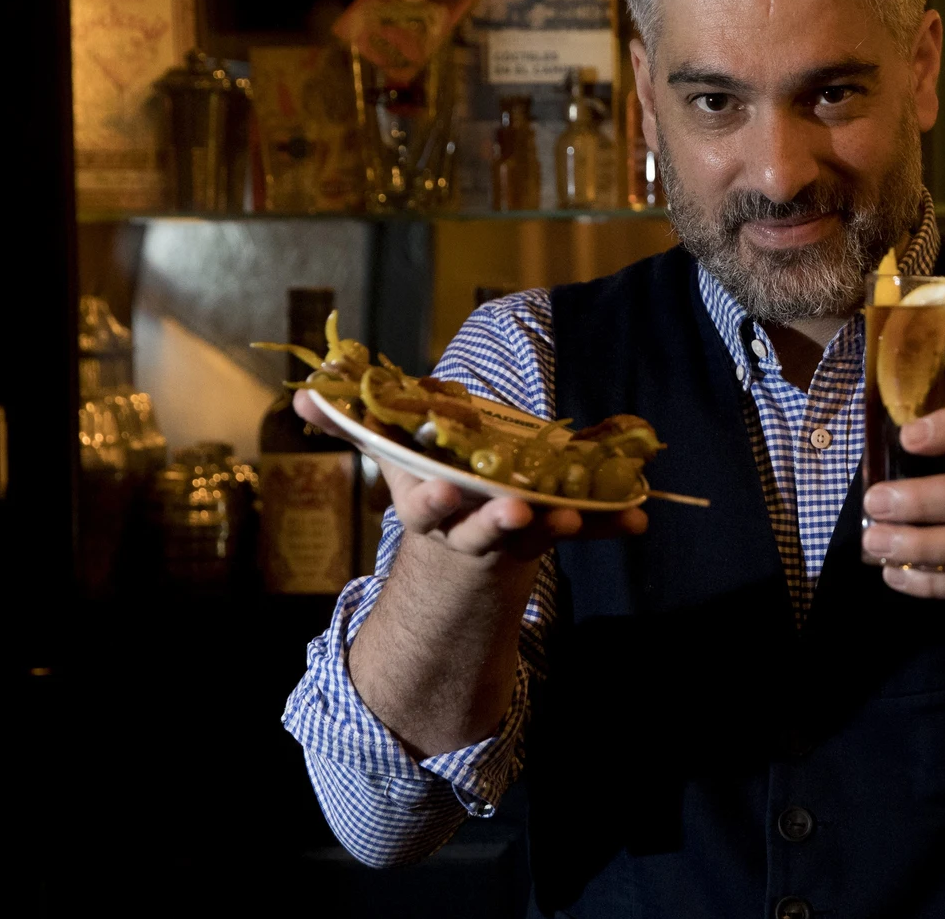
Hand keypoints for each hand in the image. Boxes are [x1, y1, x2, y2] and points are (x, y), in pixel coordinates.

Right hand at [293, 388, 644, 563]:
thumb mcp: (392, 462)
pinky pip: (586, 530)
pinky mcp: (552, 535)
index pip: (427, 506)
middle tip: (516, 511)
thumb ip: (355, 427)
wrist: (464, 553)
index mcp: (432, 508)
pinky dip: (611, 526)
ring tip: (580, 515)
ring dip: (559, 523)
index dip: (434, 501)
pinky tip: (640, 521)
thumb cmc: (430, 491)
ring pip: (535, 534)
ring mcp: (515, 537)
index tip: (442, 492)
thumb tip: (304, 392)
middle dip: (497, 521)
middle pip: (481, 529)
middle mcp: (472, 529)